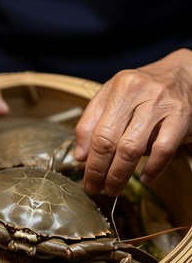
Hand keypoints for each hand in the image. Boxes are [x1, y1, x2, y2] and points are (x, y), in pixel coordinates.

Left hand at [74, 48, 191, 195]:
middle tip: (96, 188)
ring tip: (114, 187)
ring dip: (120, 174)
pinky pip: (163, 149)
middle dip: (99, 170)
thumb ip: (92, 121)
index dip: (89, 160)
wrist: (183, 75)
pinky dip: (153, 168)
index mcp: (120, 86)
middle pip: (110, 140)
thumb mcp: (113, 95)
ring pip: (133, 148)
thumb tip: (81, 155)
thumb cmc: (144, 90)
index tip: (86, 177)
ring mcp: (161, 104)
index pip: (96, 130)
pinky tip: (144, 178)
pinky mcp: (181, 117)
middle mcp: (139, 92)